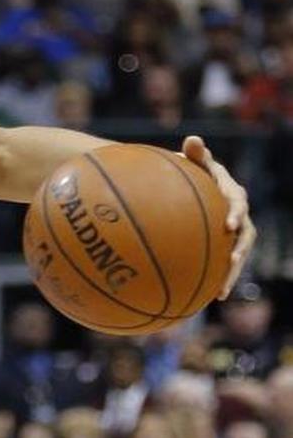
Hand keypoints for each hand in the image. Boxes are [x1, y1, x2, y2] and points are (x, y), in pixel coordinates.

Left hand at [181, 136, 255, 298]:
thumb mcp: (193, 162)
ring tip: (222, 289)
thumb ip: (195, 154)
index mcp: (232, 192)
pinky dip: (222, 278)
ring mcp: (237, 231)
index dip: (236, 213)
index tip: (229, 226)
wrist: (194, 186)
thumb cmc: (192, 171)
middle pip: (246, 234)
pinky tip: (212, 297)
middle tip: (231, 261)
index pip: (237, 203)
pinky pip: (228, 263)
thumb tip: (193, 139)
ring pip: (240, 253)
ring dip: (233, 272)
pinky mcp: (228, 244)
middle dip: (240, 249)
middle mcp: (239, 212)